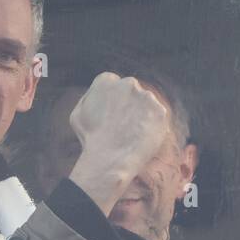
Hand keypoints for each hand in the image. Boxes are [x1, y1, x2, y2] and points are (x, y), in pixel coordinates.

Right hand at [67, 72, 169, 215]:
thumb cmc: (90, 139)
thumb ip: (90, 98)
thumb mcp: (78, 114)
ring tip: (130, 135)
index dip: (111, 102)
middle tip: (122, 126)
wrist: (108, 159)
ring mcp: (146, 97)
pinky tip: (140, 139)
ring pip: (146, 104)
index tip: (110, 116)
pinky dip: (151, 128)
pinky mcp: (160, 112)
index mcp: (106, 80)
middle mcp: (128, 83)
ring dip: (141, 116)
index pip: (112, 84)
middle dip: (128, 105)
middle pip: (131, 91)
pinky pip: (157, 118)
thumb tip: (100, 94)